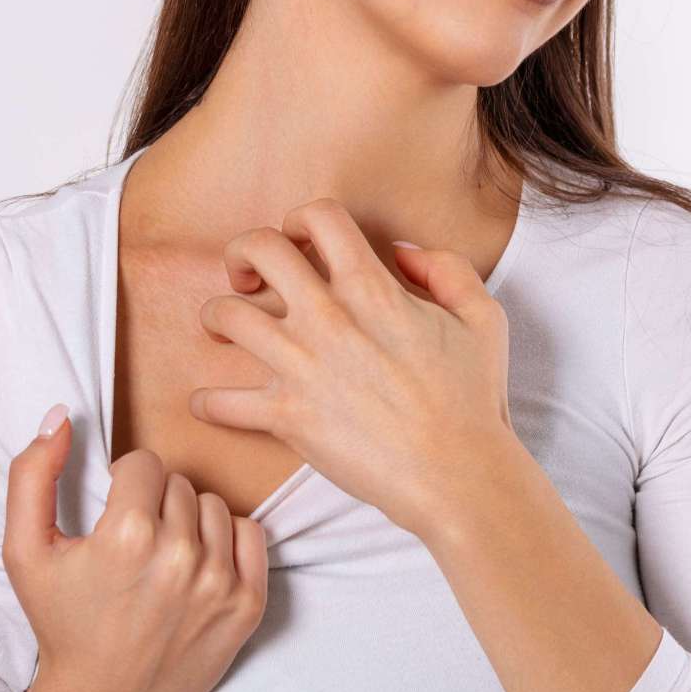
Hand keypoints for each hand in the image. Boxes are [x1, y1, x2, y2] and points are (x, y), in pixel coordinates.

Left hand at [188, 198, 515, 537]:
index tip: (301, 241)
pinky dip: (209, 402)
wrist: (457, 475)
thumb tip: (400, 253)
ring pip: (225, 315)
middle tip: (249, 275)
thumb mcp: (481, 316)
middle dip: (243, 252)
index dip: (301, 218)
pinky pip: (222, 403)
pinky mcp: (287, 417)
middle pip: (258, 249)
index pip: (317, 216)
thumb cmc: (472, 398)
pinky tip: (212, 401)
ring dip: (217, 316)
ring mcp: (301, 366)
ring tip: (225, 327)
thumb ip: (445, 269)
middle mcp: (327, 318)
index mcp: (371, 288)